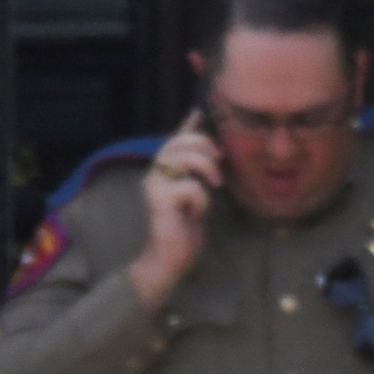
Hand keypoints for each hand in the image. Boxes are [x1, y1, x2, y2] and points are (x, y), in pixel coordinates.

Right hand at [126, 115, 217, 304]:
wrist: (167, 260)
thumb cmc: (182, 232)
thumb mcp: (195, 197)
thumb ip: (197, 175)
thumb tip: (210, 155)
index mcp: (163, 173)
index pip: (173, 141)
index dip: (187, 126)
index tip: (199, 113)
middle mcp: (154, 175)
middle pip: (178, 141)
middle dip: (204, 144)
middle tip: (219, 161)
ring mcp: (154, 186)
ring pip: (183, 156)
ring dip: (207, 166)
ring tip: (216, 184)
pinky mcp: (160, 200)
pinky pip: (190, 186)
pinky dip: (202, 200)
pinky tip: (197, 214)